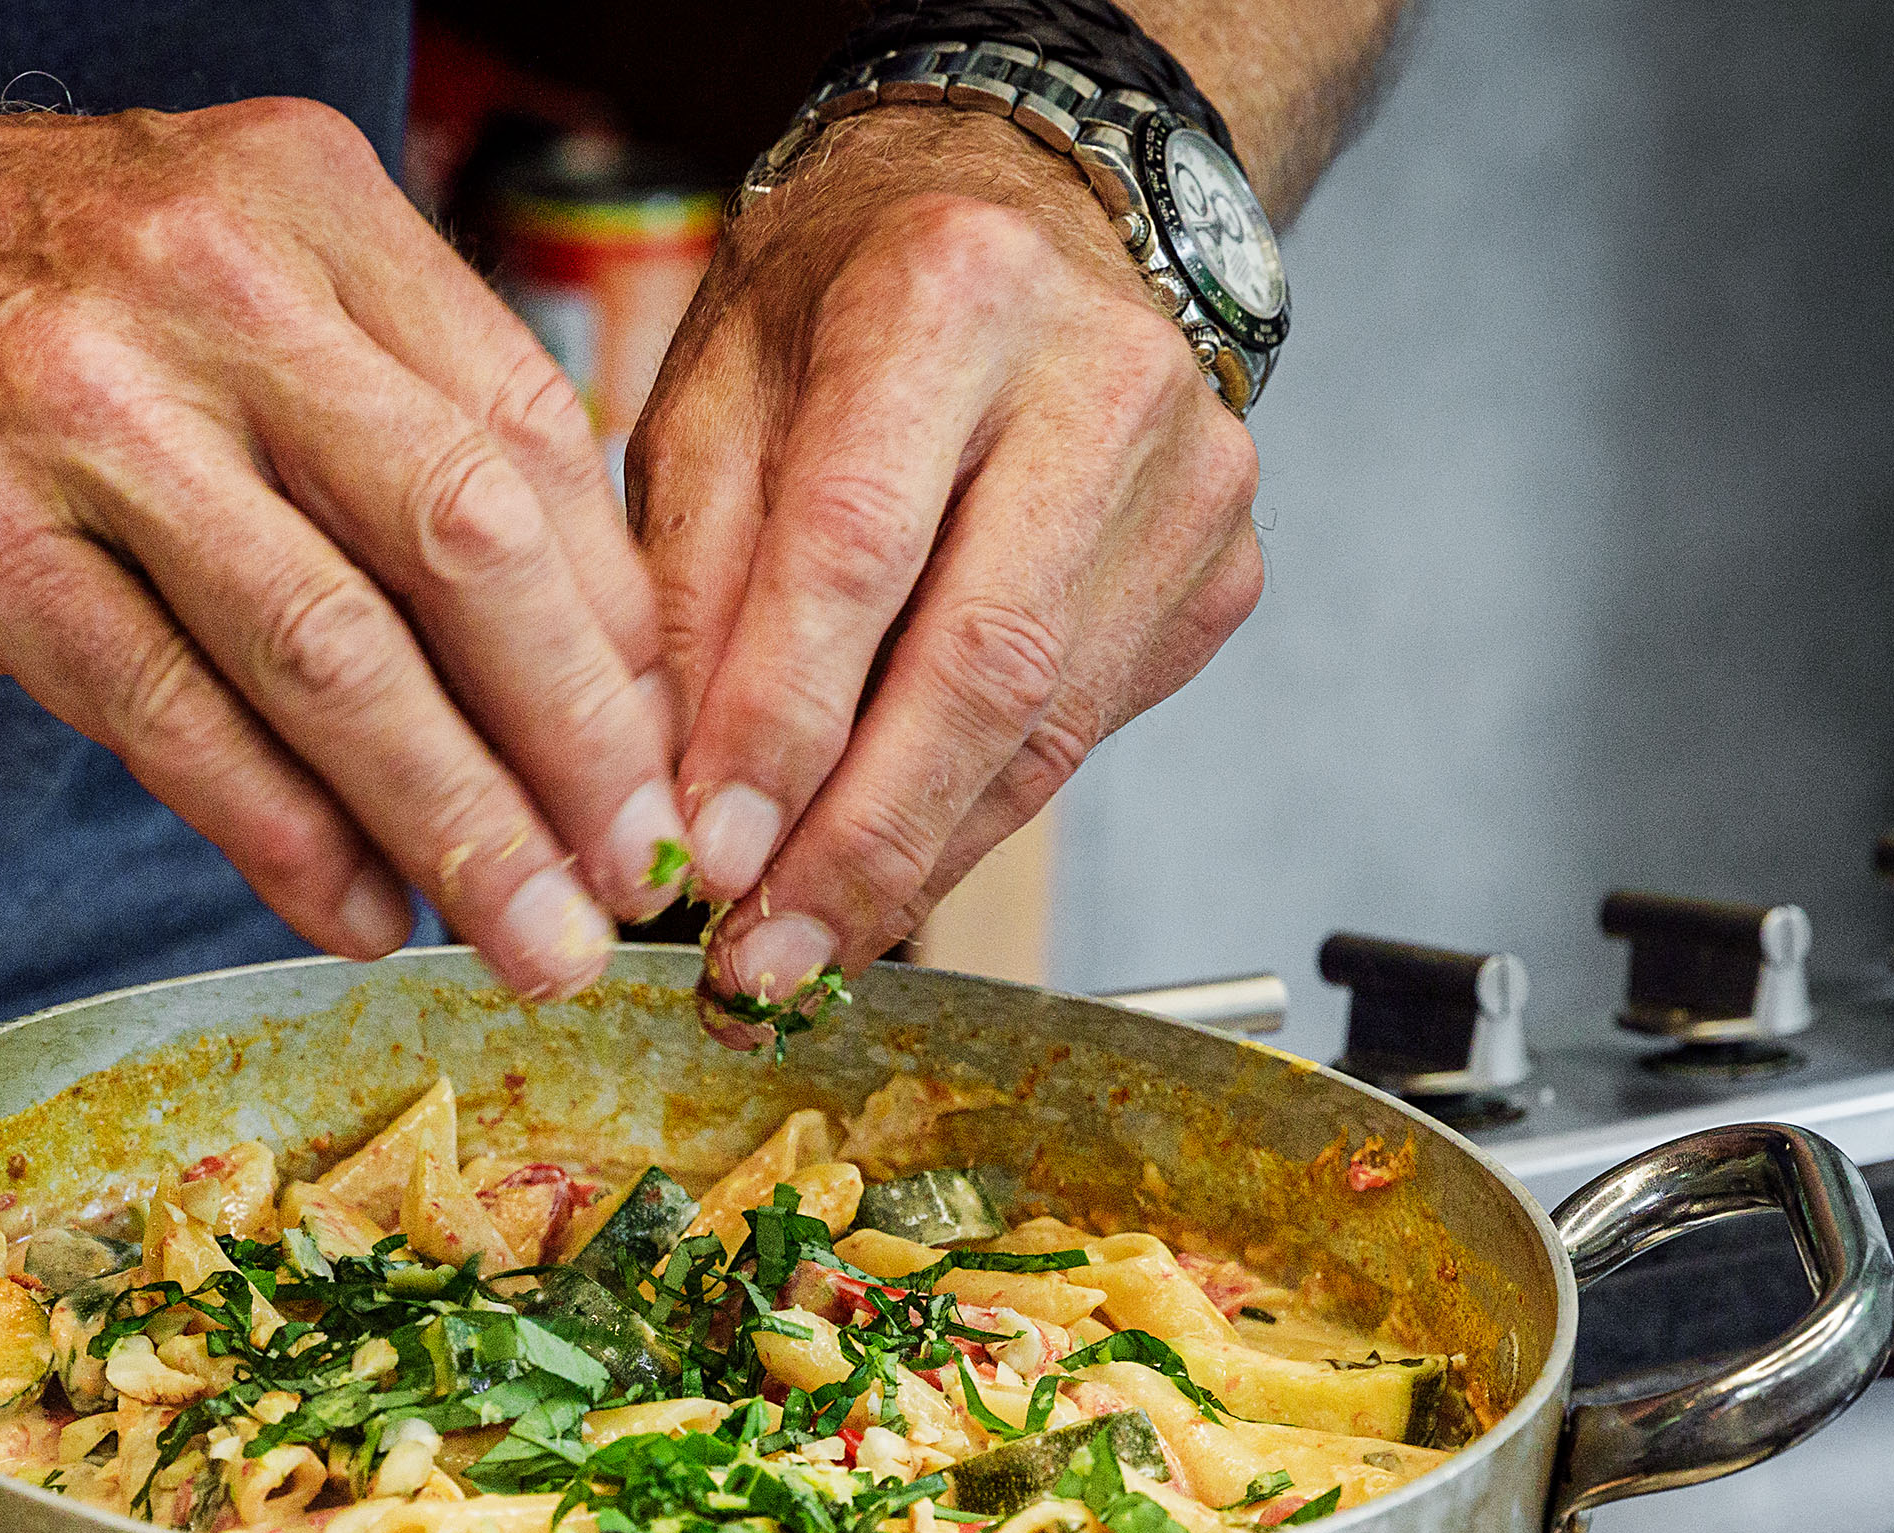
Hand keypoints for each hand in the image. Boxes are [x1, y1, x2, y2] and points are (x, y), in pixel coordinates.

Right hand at [0, 99, 684, 996]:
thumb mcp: (214, 268)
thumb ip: (376, 409)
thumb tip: (561, 641)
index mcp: (307, 204)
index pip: (528, 433)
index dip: (621, 625)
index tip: (673, 758)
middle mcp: (212, 285)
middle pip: (465, 541)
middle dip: (579, 740)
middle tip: (645, 877)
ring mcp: (85, 411)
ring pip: (331, 650)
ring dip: (457, 822)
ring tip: (535, 939)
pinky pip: (174, 722)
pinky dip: (283, 837)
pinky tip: (357, 915)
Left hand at [627, 110, 1265, 1034]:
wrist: (1038, 211)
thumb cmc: (847, 300)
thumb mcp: (714, 390)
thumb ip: (686, 582)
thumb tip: (676, 796)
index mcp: (953, 292)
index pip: (857, 549)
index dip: (781, 724)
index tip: (707, 857)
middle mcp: (1103, 380)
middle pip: (980, 662)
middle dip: (855, 842)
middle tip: (755, 961)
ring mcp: (1190, 484)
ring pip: (1043, 729)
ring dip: (910, 862)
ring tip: (799, 951)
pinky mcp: (1218, 572)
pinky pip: (1079, 738)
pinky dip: (969, 822)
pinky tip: (881, 874)